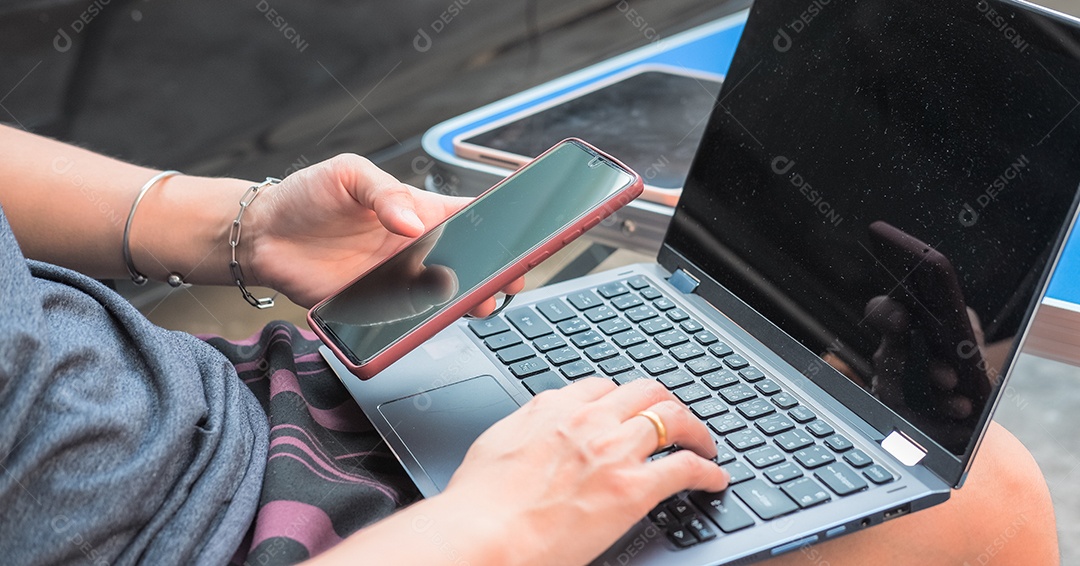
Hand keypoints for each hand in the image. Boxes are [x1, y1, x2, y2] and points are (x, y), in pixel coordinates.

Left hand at [246, 154, 523, 307]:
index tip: (524, 233)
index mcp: (418, 210)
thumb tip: (412, 223)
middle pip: (468, 263)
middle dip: (494, 273)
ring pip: (444, 296)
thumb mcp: (348, 175)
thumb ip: (383, 193)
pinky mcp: (375, 307)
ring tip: (476, 304)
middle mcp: (415, 248)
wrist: (263, 235)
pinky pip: (407, 320)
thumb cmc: (307, 195)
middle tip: (507, 281)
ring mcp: (398, 280)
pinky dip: (422, 324)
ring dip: (464, 302)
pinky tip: (431, 319)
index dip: (501, 225)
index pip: (471, 215)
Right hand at [442, 378, 729, 564]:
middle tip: (675, 419)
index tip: (629, 410)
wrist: (484, 534)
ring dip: (695, 430)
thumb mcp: (496, 447)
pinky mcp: (634, 487)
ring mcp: (614, 450)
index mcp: (552, 408)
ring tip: (703, 443)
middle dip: (665, 402)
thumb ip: (524, 431)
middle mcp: (588, 419)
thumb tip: (531, 434)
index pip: (601, 387)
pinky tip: (715, 478)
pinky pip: (686, 468)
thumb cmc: (479, 503)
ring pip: (672, 417)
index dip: (622, 398)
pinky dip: (708, 470)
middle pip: (644, 391)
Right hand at [862, 296, 990, 449]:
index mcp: (902, 330)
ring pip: (900, 394)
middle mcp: (889, 356)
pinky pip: (912, 423)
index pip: (881, 313)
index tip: (902, 320)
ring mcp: (890, 387)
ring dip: (936, 401)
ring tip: (964, 407)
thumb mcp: (967, 333)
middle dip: (922, 369)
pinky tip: (963, 428)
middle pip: (891, 359)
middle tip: (951, 378)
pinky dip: (940, 427)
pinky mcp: (900, 416)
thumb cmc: (962, 357)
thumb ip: (963, 324)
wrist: (970, 390)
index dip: (886, 314)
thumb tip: (964, 330)